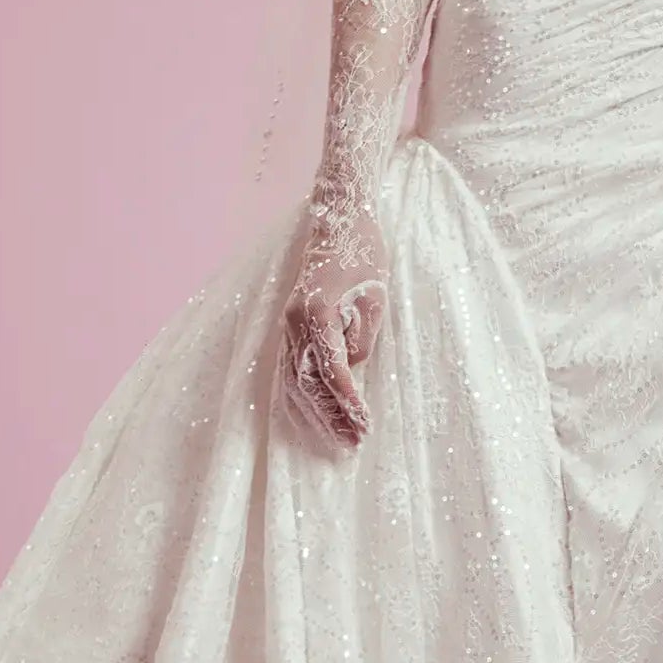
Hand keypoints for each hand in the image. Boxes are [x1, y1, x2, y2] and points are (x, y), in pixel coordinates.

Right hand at [279, 190, 389, 450]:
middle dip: (331, 416)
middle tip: (353, 442)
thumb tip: (350, 369)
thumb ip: (361, 337)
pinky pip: (288, 369)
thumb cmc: (363, 253)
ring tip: (338, 438)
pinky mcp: (289, 326)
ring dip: (315, 413)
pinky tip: (311, 416)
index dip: (347, 401)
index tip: (363, 423)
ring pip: (294, 380)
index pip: (331, 369)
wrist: (338, 219)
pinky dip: (299, 397)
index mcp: (316, 312)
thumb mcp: (375, 297)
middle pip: (308, 382)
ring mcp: (287, 324)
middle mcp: (294, 321)